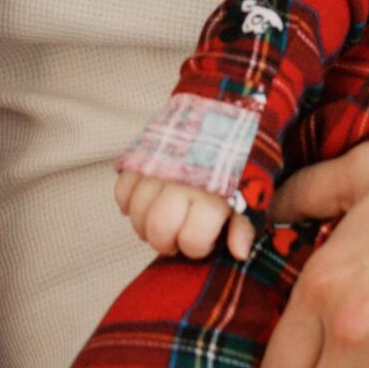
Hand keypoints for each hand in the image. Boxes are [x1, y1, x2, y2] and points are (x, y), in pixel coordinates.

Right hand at [115, 170, 255, 260]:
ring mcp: (156, 169)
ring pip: (136, 212)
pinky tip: (146, 203)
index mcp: (211, 195)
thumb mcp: (247, 195)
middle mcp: (181, 183)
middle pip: (157, 229)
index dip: (196, 247)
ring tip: (161, 220)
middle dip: (164, 242)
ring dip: (145, 224)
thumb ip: (242, 226)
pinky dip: (128, 202)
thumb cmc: (233, 162)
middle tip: (176, 236)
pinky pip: (121, 190)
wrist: (219, 113)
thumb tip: (239, 253)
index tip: (205, 239)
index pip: (191, 240)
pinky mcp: (139, 156)